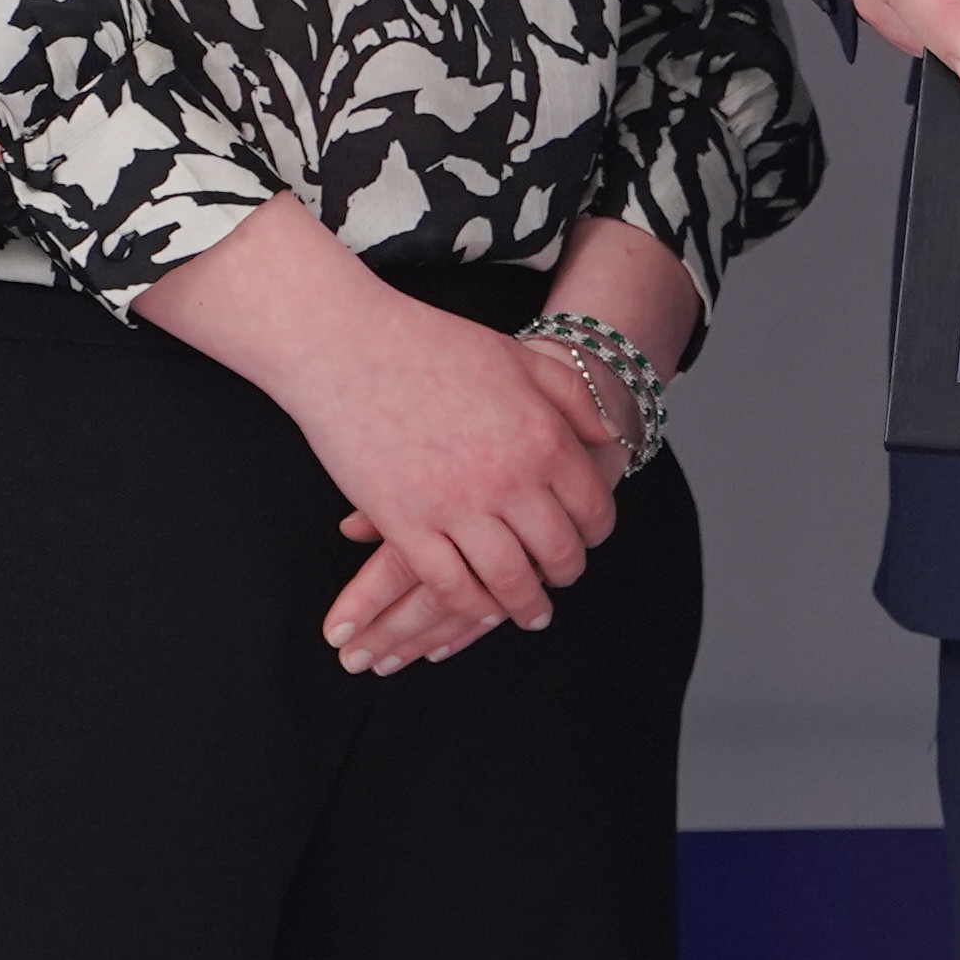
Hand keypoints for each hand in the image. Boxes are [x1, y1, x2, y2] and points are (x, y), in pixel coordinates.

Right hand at [137, 200, 626, 669]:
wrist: (349, 347)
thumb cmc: (434, 346)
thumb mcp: (520, 358)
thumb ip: (573, 398)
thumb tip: (610, 437)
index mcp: (545, 438)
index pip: (592, 510)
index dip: (595, 533)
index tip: (587, 540)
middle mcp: (510, 480)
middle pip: (558, 554)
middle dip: (565, 574)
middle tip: (560, 582)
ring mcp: (456, 507)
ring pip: (508, 581)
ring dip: (524, 606)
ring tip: (528, 613)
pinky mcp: (406, 526)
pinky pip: (450, 585)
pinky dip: (472, 605)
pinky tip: (479, 608)